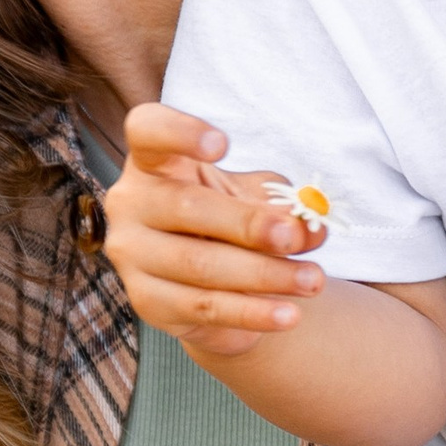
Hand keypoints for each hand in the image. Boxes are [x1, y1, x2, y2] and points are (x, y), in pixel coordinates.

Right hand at [100, 102, 323, 361]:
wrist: (216, 287)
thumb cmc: (233, 224)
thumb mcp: (260, 205)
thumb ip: (284, 210)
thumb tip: (313, 227)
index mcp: (154, 161)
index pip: (148, 130)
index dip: (179, 132)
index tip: (222, 144)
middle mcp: (131, 202)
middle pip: (185, 206)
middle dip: (246, 224)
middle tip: (293, 238)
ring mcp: (132, 254)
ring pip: (199, 264)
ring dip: (263, 274)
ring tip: (312, 280)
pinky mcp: (148, 301)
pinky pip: (203, 307)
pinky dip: (251, 312)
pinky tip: (288, 315)